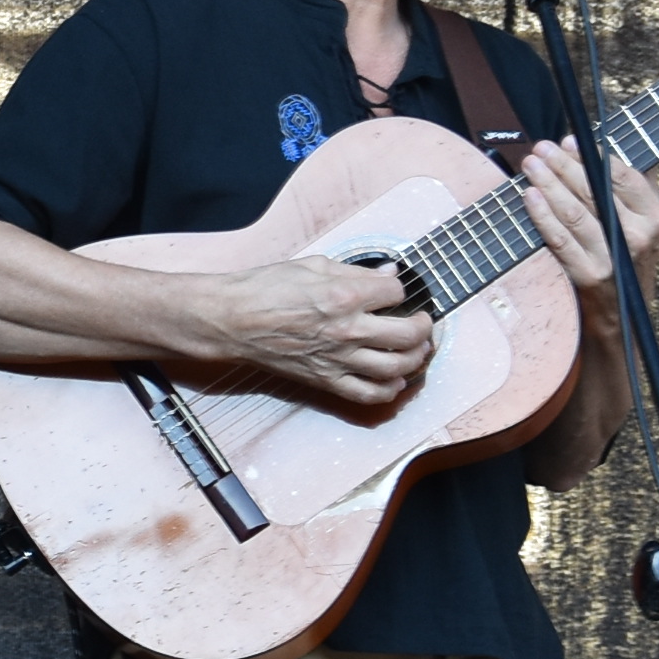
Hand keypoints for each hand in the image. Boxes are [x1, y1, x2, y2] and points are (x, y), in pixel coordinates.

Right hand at [208, 255, 433, 410]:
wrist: (234, 319)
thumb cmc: (266, 289)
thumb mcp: (314, 265)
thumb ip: (356, 271)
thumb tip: (387, 273)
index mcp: (345, 295)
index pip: (396, 290)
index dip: (400, 287)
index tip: (394, 289)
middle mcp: (347, 329)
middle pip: (408, 334)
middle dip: (424, 327)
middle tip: (423, 322)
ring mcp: (338, 359)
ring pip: (396, 368)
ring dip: (415, 359)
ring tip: (416, 350)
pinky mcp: (326, 380)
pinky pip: (368, 394)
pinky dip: (389, 390)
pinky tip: (395, 380)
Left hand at [516, 142, 658, 318]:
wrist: (625, 317)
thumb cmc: (629, 258)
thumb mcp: (646, 223)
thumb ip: (637, 185)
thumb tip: (612, 143)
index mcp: (655, 217)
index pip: (624, 177)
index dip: (594, 156)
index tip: (570, 141)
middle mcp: (638, 236)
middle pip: (595, 191)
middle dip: (564, 165)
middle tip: (542, 147)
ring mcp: (612, 257)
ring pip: (575, 213)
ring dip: (549, 184)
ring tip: (530, 165)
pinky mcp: (588, 276)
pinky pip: (560, 240)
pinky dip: (543, 215)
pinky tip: (530, 196)